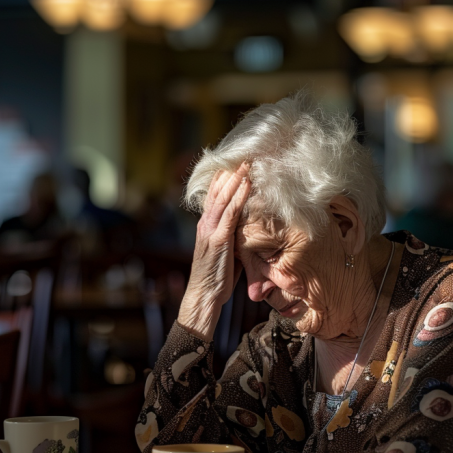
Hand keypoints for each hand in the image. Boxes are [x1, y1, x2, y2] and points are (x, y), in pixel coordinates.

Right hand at [178, 163, 251, 340]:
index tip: (238, 165)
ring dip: (236, 178)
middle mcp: (206, 224)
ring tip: (248, 162)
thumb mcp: (226, 254)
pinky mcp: (218, 239)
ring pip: (223, 198)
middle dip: (231, 173)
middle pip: (218, 192)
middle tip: (245, 155)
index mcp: (206, 226)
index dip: (225, 180)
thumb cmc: (216, 280)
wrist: (203, 297)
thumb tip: (249, 232)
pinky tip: (247, 183)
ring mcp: (210, 230)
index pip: (215, 196)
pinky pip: (230, 213)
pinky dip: (239, 196)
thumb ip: (234, 239)